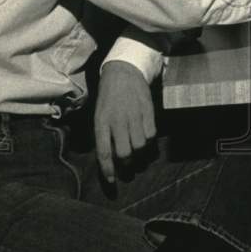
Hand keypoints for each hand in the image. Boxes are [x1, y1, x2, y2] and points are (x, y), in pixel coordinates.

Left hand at [94, 61, 156, 183]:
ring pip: (139, 146)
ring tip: (137, 152)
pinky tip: (146, 139)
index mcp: (101, 122)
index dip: (108, 170)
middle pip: (124, 153)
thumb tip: (109, 157)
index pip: (104, 152)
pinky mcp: (148, 111)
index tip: (112, 181)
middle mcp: (117, 120)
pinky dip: (149, 142)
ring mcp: (134, 115)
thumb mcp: (99, 113)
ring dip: (139, 153)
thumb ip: (104, 134)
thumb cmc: (109, 95)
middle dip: (126, 164)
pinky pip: (151, 134)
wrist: (124, 71)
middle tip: (127, 165)